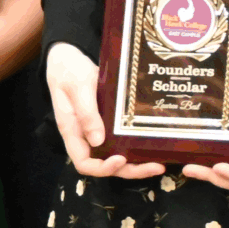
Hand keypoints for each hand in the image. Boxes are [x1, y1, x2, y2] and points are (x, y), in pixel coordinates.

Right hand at [45, 41, 165, 178]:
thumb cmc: (69, 70)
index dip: (102, 168)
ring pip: (115, 156)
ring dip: (136, 163)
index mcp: (72, 130)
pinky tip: (152, 145)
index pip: (84, 162)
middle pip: (104, 164)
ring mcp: (97, 130)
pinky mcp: (108, 123)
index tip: (120, 159)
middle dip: (129, 170)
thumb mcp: (78, 87)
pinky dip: (135, 148)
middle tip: (155, 166)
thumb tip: (98, 141)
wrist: (69, 57)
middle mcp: (85, 136)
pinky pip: (120, 142)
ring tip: (159, 162)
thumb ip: (86, 113)